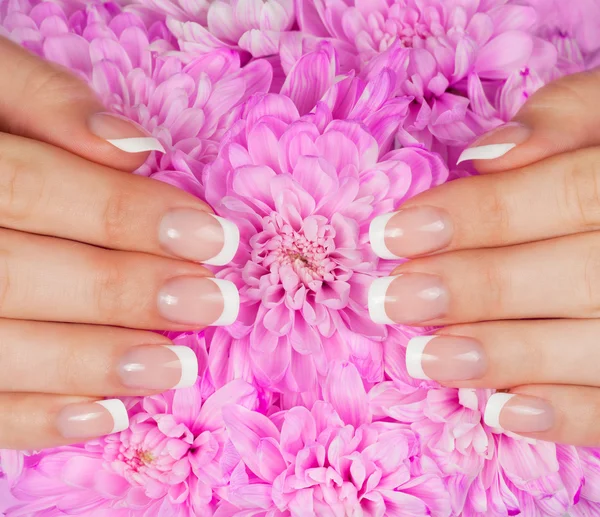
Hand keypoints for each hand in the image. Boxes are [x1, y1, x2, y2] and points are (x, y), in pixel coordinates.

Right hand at [0, 37, 238, 449]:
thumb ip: (45, 102)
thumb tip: (135, 147)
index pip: (29, 190)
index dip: (121, 214)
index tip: (212, 236)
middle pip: (18, 276)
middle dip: (124, 293)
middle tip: (213, 303)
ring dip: (96, 365)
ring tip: (179, 367)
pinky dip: (41, 420)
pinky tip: (112, 417)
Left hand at [368, 68, 599, 445]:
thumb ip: (563, 120)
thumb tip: (485, 156)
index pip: (569, 195)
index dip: (479, 215)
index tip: (392, 233)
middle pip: (575, 276)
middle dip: (476, 289)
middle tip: (391, 300)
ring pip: (594, 346)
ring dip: (505, 356)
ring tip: (425, 358)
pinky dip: (566, 415)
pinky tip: (499, 413)